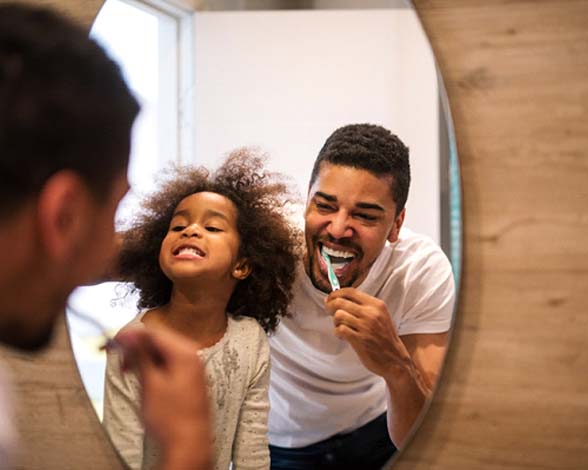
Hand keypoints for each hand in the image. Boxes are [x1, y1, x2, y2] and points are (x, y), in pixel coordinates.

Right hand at [114, 326, 212, 469]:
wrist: (188, 445)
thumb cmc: (171, 419)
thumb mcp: (150, 383)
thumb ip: (140, 356)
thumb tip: (129, 336)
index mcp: (185, 353)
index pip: (154, 333)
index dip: (131, 335)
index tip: (114, 341)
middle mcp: (193, 356)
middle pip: (159, 340)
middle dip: (136, 347)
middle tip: (119, 358)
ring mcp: (193, 367)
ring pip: (163, 352)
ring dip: (143, 357)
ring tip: (127, 370)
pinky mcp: (190, 379)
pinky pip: (169, 363)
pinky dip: (154, 366)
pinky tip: (143, 377)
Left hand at [324, 288, 412, 377]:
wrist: (394, 359)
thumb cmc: (384, 337)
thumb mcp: (379, 316)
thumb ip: (362, 306)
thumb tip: (337, 298)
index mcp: (376, 305)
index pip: (350, 291)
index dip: (336, 293)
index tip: (330, 298)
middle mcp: (371, 313)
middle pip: (341, 301)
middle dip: (330, 306)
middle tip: (329, 311)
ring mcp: (365, 326)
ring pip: (339, 315)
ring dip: (335, 321)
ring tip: (339, 326)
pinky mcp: (360, 340)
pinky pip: (340, 329)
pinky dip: (337, 332)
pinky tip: (342, 336)